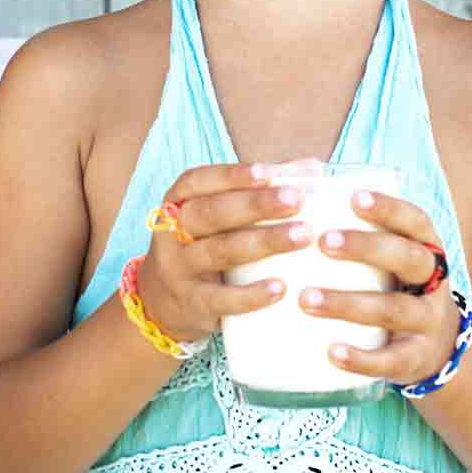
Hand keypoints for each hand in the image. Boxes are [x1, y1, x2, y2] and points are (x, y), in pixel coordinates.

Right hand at [135, 160, 313, 344]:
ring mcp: (179, 268)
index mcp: (178, 202)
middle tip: (295, 200)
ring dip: (263, 242)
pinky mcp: (191, 303)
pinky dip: (251, 294)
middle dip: (255, 205)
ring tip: (302, 236)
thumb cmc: (204, 246)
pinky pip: (220, 298)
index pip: (197, 181)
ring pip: (219, 251)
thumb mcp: (217, 217)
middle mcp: (173, 232)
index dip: (231, 176)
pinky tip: (281, 287)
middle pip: (211, 213)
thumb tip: (310, 169)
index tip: (267, 172)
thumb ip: (258, 191)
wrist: (161, 303)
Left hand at [299, 190, 461, 385]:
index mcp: (423, 246)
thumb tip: (298, 172)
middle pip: (408, 258)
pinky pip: (393, 360)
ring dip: (349, 303)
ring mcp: (428, 320)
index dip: (388, 207)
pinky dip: (362, 357)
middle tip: (322, 242)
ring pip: (395, 309)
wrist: (431, 345)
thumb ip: (349, 222)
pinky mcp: (416, 358)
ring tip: (306, 299)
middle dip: (366, 248)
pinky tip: (331, 351)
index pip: (414, 220)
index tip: (353, 198)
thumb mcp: (382, 253)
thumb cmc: (387, 281)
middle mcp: (433, 280)